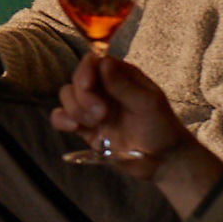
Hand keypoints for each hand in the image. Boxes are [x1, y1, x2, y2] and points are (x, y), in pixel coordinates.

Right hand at [51, 54, 222, 214]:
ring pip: (67, 96)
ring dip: (76, 109)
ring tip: (97, 124)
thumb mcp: (148, 104)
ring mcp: (92, 107)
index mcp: (121, 76)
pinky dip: (62, 120)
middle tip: (102, 114)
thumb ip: (124, 85)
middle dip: (83, 96)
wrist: (162, 160)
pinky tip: (75, 127)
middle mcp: (104, 88)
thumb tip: (103, 62)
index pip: (93, 61)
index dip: (85, 71)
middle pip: (76, 78)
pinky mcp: (85, 127)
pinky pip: (61, 116)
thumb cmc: (161, 128)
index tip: (87, 86)